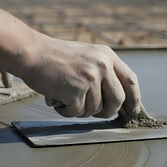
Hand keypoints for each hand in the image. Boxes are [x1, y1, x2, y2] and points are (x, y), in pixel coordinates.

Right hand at [22, 36, 140, 117]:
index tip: (133, 112)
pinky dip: (66, 110)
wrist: (32, 53)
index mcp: (107, 56)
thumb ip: (103, 72)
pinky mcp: (76, 89)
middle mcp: (102, 65)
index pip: (130, 80)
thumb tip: (117, 100)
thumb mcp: (87, 56)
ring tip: (66, 97)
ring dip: (79, 110)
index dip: (134, 99)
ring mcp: (90, 77)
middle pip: (118, 100)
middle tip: (95, 113)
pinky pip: (77, 112)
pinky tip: (57, 98)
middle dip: (107, 112)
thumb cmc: (56, 58)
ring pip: (95, 110)